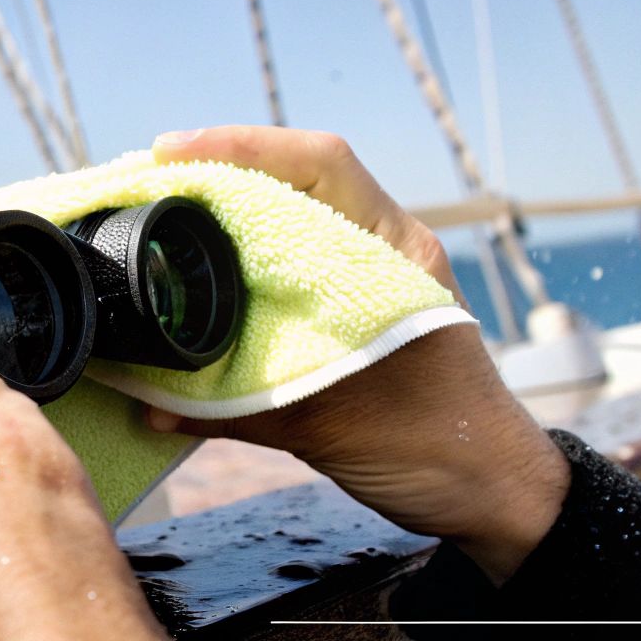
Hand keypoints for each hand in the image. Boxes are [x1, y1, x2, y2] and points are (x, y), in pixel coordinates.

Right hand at [149, 126, 567, 581]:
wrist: (491, 494)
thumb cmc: (439, 450)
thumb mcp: (332, 426)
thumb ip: (236, 412)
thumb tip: (150, 407)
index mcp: (398, 253)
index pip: (321, 163)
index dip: (242, 146)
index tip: (173, 152)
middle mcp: (386, 254)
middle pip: (295, 185)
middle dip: (220, 177)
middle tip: (149, 184)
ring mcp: (373, 284)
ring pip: (289, 229)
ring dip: (228, 221)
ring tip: (163, 220)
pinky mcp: (356, 321)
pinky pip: (289, 278)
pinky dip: (240, 274)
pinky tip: (200, 284)